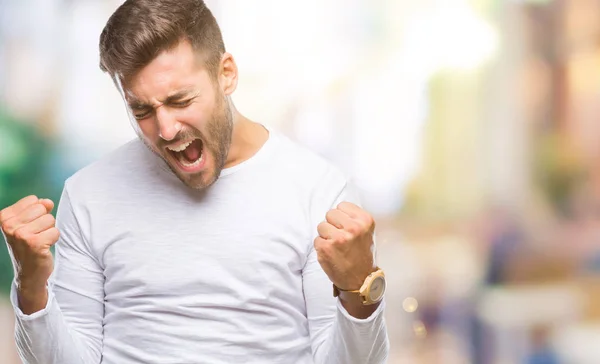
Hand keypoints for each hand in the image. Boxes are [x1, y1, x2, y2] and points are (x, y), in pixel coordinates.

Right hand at [0, 195, 58, 311]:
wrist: (28, 273)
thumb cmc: (29, 245)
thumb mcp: (27, 223)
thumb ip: (38, 208)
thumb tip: (47, 202)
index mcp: (4, 217)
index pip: (34, 200)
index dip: (37, 213)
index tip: (30, 226)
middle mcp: (9, 225)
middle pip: (42, 208)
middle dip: (44, 221)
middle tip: (36, 235)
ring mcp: (21, 234)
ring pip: (50, 219)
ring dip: (49, 230)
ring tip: (39, 241)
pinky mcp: (35, 244)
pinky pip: (56, 231)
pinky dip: (53, 239)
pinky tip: (43, 248)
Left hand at [315, 201, 375, 290]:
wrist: (360, 279)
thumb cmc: (361, 254)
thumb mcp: (366, 232)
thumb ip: (354, 218)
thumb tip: (337, 208)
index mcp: (365, 220)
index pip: (342, 205)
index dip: (341, 217)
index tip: (346, 227)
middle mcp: (353, 228)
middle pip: (330, 213)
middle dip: (332, 224)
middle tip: (340, 237)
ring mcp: (338, 238)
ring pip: (321, 226)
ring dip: (326, 235)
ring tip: (336, 246)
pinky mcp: (325, 248)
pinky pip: (316, 239)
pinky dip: (321, 246)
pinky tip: (332, 253)